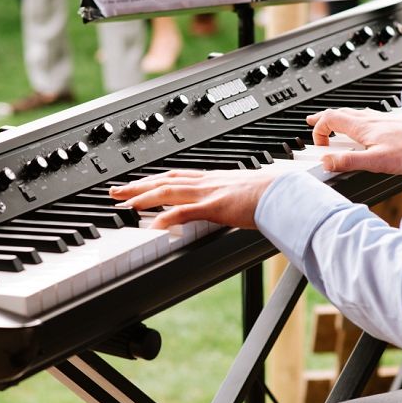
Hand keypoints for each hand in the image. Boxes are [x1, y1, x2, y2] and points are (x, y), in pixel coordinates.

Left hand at [109, 168, 280, 229]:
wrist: (286, 193)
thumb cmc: (272, 194)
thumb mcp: (243, 194)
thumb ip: (229, 200)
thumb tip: (224, 208)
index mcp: (212, 179)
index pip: (174, 176)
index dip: (152, 180)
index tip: (136, 184)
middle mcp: (206, 181)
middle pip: (163, 180)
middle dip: (137, 185)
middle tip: (115, 192)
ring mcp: (209, 192)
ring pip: (167, 191)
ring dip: (142, 197)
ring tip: (123, 205)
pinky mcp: (215, 206)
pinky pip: (184, 211)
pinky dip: (166, 218)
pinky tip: (152, 226)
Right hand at [306, 108, 401, 173]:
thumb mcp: (376, 161)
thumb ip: (348, 161)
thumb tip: (326, 161)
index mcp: (362, 126)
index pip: (330, 119)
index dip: (319, 131)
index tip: (319, 146)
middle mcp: (370, 119)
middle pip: (339, 113)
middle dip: (323, 118)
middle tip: (312, 123)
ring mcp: (381, 120)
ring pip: (352, 114)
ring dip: (337, 118)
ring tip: (332, 124)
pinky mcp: (391, 123)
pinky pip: (366, 117)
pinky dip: (354, 121)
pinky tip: (362, 129)